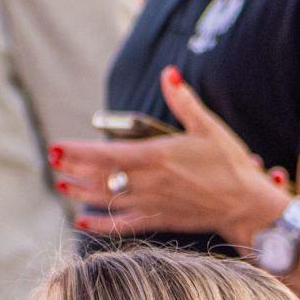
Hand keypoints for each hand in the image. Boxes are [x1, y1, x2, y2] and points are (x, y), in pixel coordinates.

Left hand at [50, 66, 289, 242]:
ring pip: (107, 198)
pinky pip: (122, 225)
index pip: (107, 154)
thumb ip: (183, 102)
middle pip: (101, 176)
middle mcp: (149, 182)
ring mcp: (152, 204)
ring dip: (81, 191)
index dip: (79, 151)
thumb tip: (169, 74)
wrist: (246, 205)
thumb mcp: (208, 128)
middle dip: (74, 168)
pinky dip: (100, 223)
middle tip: (52, 160)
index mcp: (158, 157)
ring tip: (61, 183)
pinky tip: (81, 219)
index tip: (58, 147)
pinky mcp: (158, 221)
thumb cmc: (230, 165)